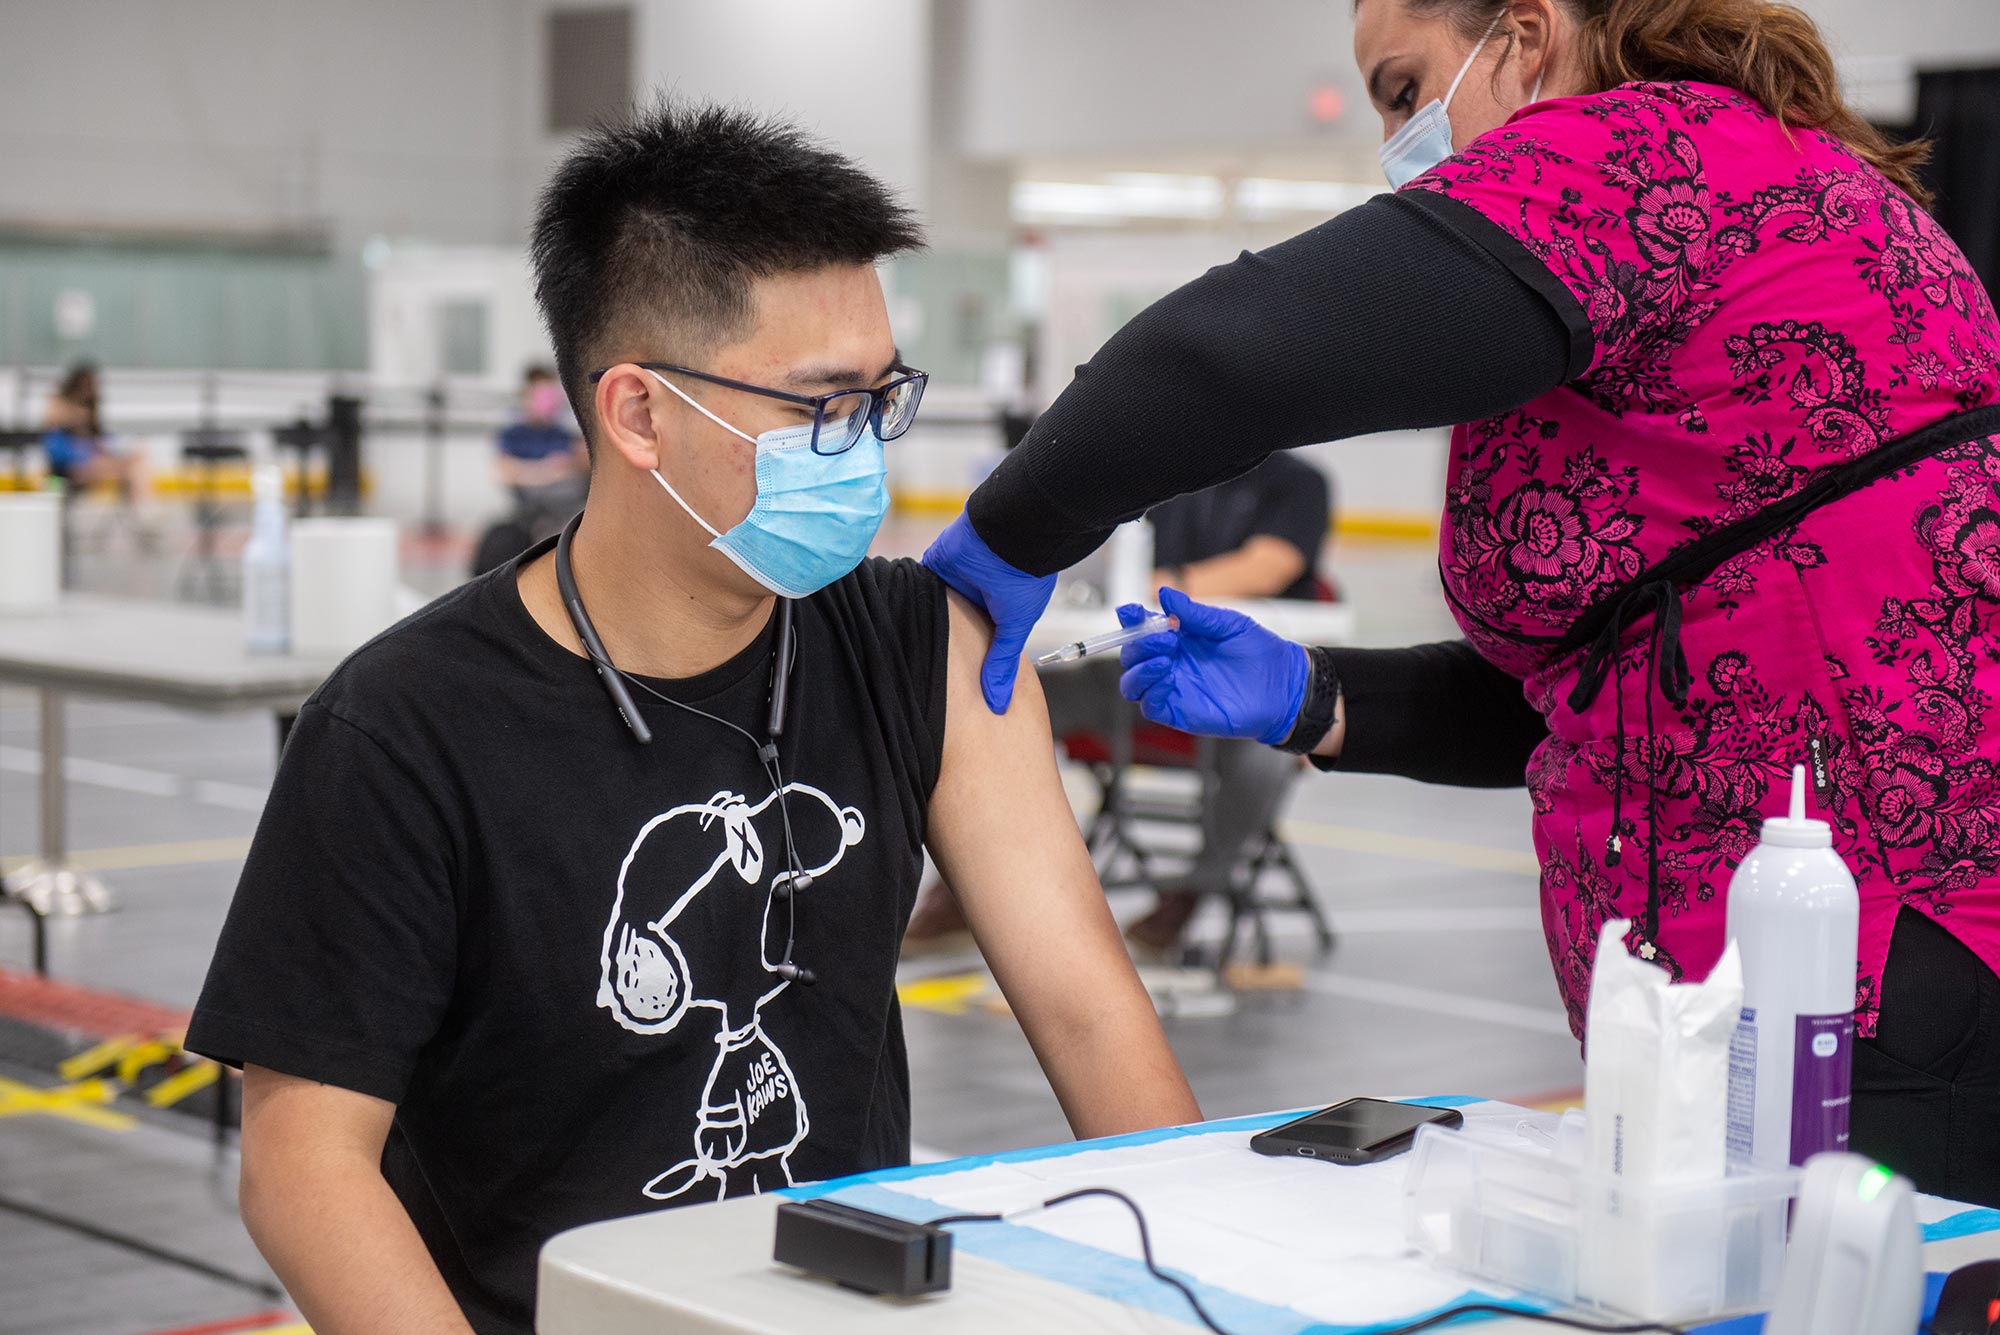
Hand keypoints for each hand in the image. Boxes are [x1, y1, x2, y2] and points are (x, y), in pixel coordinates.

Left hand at [922, 511, 1056, 712]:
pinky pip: (917, 585)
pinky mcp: (935, 565)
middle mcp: (975, 595)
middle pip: (952, 626)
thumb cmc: (1024, 578)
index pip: (977, 640)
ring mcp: (954, 580)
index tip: (955, 685)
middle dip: (942, 644)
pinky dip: (910, 599)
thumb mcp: (1015, 626)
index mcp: (997, 610)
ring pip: (932, 607)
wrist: (1011, 534)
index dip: (968, 658)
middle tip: (923, 673)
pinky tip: (897, 620)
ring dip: (924, 622)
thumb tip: (997, 703)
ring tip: (904, 652)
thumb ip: (1001, 662)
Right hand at [1116, 587, 1308, 744]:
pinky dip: (1150, 691)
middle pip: (1132, 656)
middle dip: (1138, 644)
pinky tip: (1167, 678)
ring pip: (1132, 684)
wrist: (1282, 686)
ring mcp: (1173, 688)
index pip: (1142, 628)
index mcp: (1179, 638)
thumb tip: (1165, 593)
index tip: (1131, 612)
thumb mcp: (1227, 624)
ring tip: (1163, 658)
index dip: (1131, 620)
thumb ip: (1195, 612)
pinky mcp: (1180, 712)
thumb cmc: (1259, 652)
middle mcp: (1171, 663)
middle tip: (1164, 637)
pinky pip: (1150, 705)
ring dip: (1138, 669)